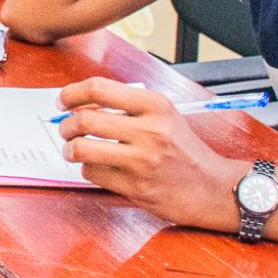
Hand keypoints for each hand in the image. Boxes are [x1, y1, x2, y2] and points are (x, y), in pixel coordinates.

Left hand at [56, 78, 244, 230]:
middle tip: (65, 129)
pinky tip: (99, 168)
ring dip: (69, 149)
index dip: (71, 94)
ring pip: (82, 149)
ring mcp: (143, 161)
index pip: (99, 89)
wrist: (215, 188)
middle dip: (65, 125)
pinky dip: (88, 169)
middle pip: (84, 120)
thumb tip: (80, 103)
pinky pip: (93, 174)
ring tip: (73, 149)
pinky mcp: (137, 188)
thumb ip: (127, 105)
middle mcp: (150, 131)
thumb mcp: (164, 115)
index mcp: (155, 106)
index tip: (62, 101)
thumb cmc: (185, 150)